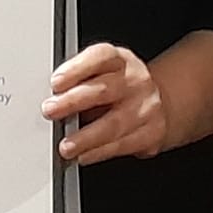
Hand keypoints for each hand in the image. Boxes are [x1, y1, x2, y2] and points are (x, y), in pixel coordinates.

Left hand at [42, 42, 168, 163]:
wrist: (161, 104)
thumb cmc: (120, 87)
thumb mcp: (104, 73)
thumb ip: (81, 80)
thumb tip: (52, 98)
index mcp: (121, 60)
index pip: (100, 57)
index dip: (77, 68)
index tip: (56, 82)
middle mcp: (136, 81)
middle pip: (103, 90)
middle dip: (73, 101)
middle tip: (50, 111)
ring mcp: (147, 107)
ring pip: (114, 124)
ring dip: (85, 137)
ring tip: (65, 146)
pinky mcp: (152, 133)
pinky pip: (122, 145)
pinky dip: (99, 152)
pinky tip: (83, 155)